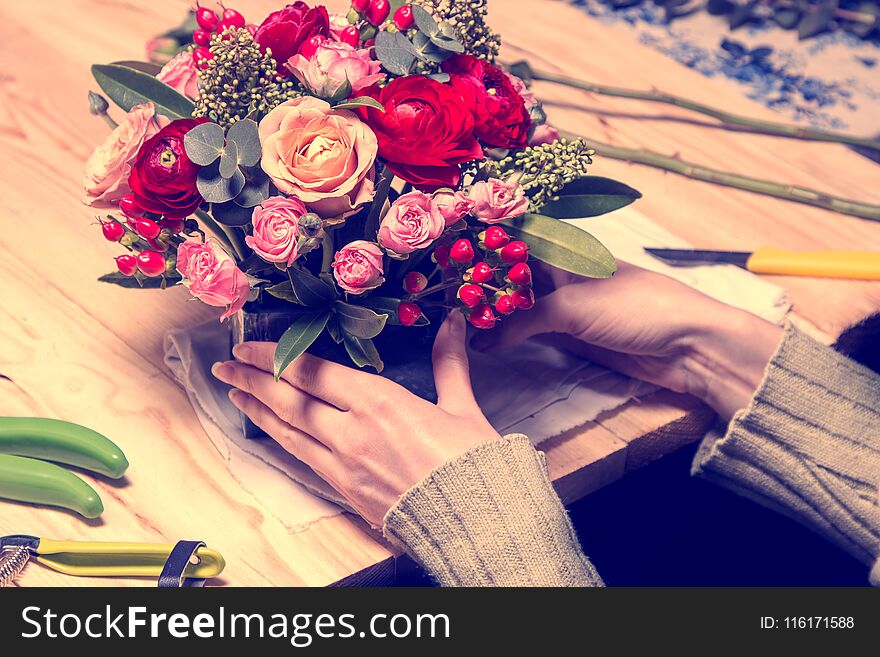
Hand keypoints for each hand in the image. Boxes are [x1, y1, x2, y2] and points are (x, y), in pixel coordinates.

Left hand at [212, 313, 500, 526]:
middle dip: (252, 379)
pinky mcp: (345, 490)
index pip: (312, 372)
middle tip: (224, 365)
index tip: (248, 346)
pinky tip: (268, 430)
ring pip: (288, 430)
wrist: (474, 523)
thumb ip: (449, 361)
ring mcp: (343, 464)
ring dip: (257, 409)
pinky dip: (280, 438)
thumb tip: (453, 322)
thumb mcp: (462, 407)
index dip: (275, 357)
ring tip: (233, 393)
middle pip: (289, 400)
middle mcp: (351, 431)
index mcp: (380, 402)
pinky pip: (302, 457)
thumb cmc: (471, 463)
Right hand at [475, 262, 782, 420]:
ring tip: (456, 318)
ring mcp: (566, 305)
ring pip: (518, 304)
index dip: (483, 242)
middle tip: (442, 291)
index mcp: (568, 251)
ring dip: (492, 312)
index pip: (516, 239)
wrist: (689, 347)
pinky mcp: (571, 335)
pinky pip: (531, 331)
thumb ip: (527, 320)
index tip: (446, 250)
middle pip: (513, 274)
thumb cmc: (640, 308)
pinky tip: (485, 342)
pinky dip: (508, 337)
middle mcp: (563, 273)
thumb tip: (485, 338)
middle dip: (480, 282)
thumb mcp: (576, 308)